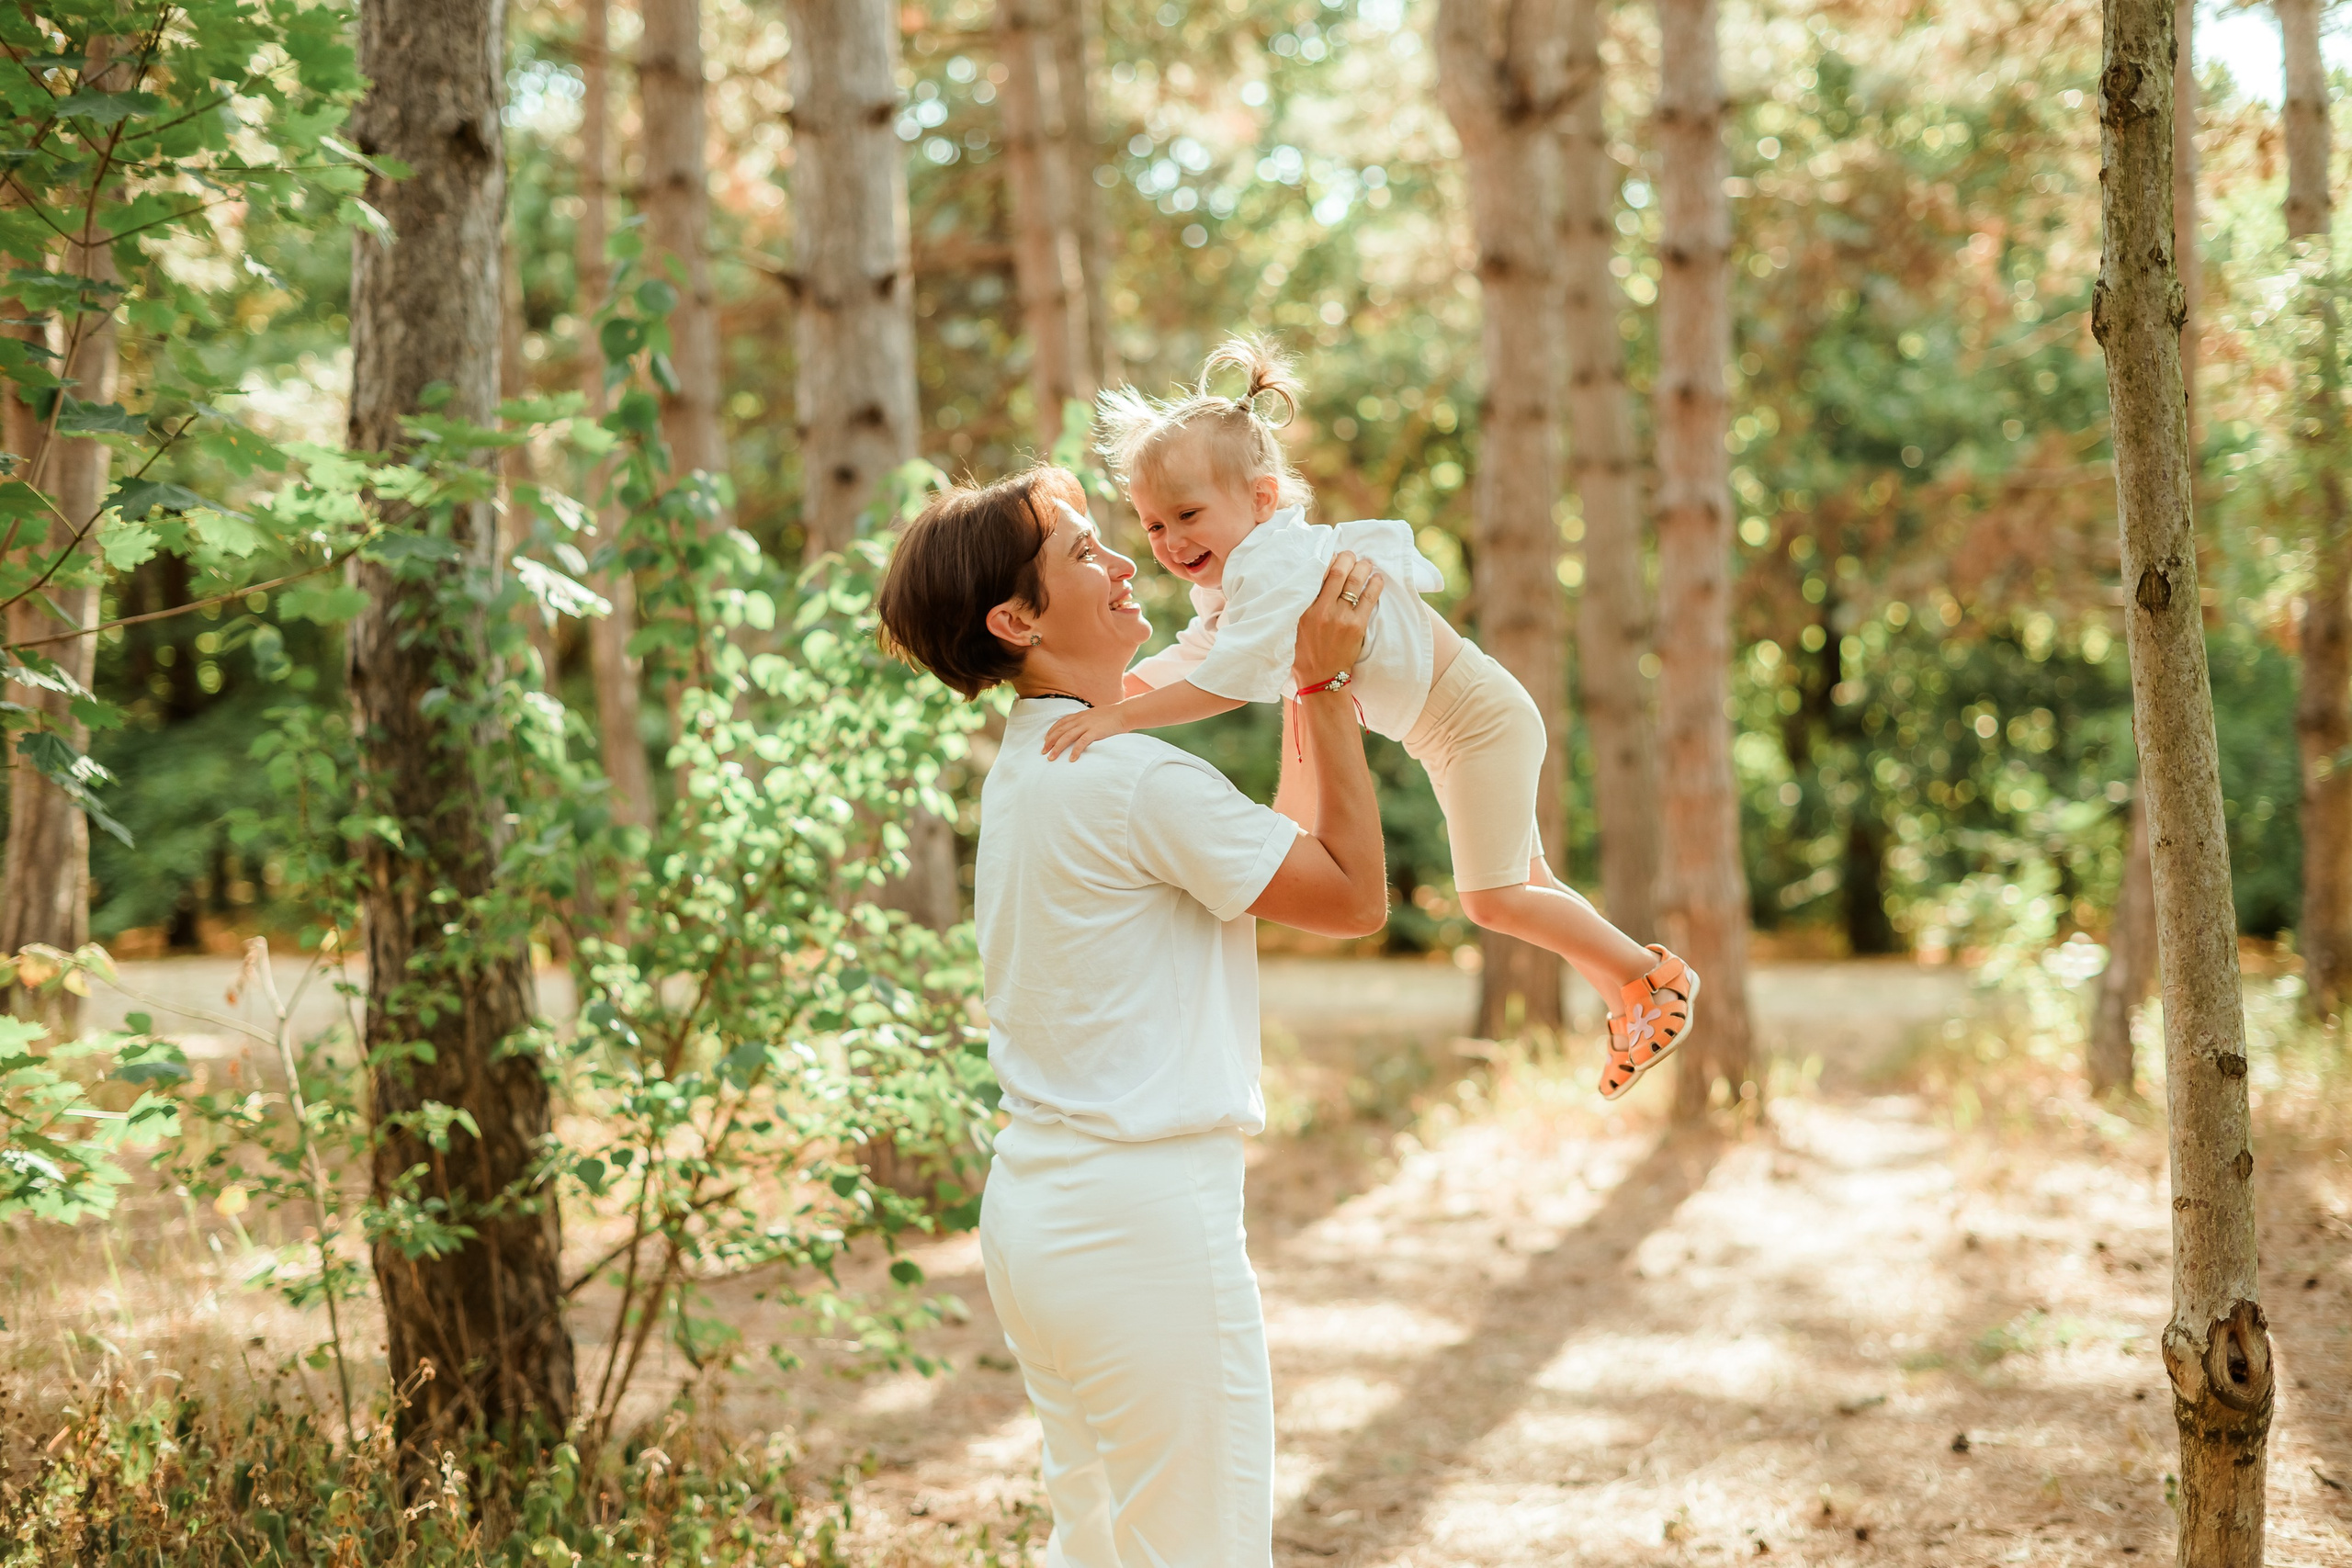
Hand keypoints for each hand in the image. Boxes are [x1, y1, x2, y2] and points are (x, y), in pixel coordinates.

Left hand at [1042, 703, 1131, 761]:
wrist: (1123, 713)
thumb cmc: (1110, 716)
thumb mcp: (1093, 715)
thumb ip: (1084, 721)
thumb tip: (1078, 729)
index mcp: (1079, 716)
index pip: (1060, 723)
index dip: (1051, 732)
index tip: (1045, 740)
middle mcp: (1080, 720)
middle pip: (1060, 731)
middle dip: (1049, 742)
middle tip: (1043, 752)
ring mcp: (1087, 725)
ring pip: (1067, 737)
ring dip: (1057, 748)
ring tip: (1051, 758)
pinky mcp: (1095, 732)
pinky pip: (1082, 742)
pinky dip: (1075, 751)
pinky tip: (1071, 759)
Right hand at [1292, 550, 1381, 689]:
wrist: (1320, 678)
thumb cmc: (1305, 653)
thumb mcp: (1295, 626)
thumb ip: (1304, 605)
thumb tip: (1315, 582)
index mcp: (1304, 609)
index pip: (1317, 575)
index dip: (1329, 560)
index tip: (1334, 555)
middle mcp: (1322, 610)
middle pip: (1338, 573)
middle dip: (1348, 558)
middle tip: (1352, 555)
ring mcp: (1340, 617)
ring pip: (1355, 582)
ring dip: (1363, 567)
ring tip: (1367, 563)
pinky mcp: (1356, 626)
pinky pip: (1369, 598)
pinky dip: (1375, 584)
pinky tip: (1377, 578)